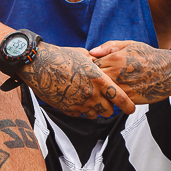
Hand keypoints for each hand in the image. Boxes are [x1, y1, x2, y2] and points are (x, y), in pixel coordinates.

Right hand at [19, 44, 134, 117]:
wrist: (39, 65)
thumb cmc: (60, 57)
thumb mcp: (84, 55)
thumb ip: (96, 63)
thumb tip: (102, 63)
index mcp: (98, 79)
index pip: (119, 98)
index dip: (128, 105)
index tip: (131, 109)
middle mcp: (90, 94)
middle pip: (108, 111)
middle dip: (110, 108)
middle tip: (107, 103)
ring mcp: (78, 103)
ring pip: (94, 115)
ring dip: (95, 110)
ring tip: (91, 101)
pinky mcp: (67, 108)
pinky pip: (79, 115)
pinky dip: (81, 110)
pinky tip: (77, 100)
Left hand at [90, 40, 170, 104]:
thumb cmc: (150, 56)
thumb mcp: (131, 45)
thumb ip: (110, 47)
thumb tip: (91, 52)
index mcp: (115, 58)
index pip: (91, 65)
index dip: (88, 68)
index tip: (90, 69)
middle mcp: (117, 73)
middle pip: (93, 80)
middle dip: (91, 81)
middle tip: (91, 82)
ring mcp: (123, 87)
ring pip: (101, 92)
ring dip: (99, 92)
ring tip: (100, 89)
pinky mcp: (129, 99)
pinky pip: (113, 101)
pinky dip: (109, 100)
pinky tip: (110, 96)